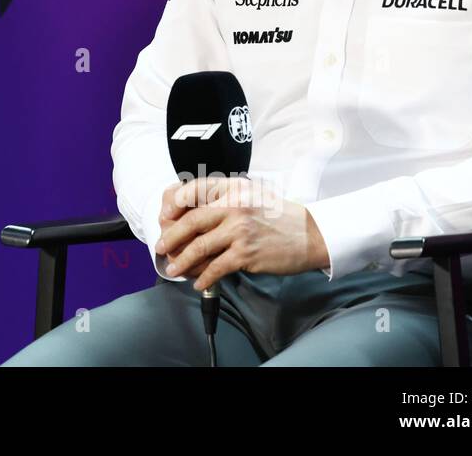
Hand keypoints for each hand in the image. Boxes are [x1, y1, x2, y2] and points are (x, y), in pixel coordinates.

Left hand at [153, 176, 329, 291]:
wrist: (310, 234)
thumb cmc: (278, 216)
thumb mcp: (251, 195)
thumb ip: (224, 199)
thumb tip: (192, 215)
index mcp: (233, 188)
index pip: (194, 189)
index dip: (174, 203)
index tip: (164, 216)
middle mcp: (234, 206)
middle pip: (191, 221)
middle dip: (171, 237)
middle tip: (161, 247)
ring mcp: (240, 230)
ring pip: (199, 247)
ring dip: (182, 261)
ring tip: (173, 269)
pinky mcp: (246, 253)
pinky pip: (216, 267)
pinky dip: (203, 277)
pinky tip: (198, 282)